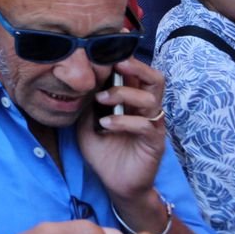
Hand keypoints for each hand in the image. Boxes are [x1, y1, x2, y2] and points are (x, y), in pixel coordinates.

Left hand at [77, 57, 166, 209]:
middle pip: (155, 79)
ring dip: (123, 94)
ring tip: (101, 100)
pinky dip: (123, 121)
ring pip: (150, 99)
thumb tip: (79, 81)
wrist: (115, 183)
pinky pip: (145, 125)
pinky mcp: (155, 143)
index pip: (137, 73)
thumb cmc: (103, 150)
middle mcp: (146, 110)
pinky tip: (106, 125)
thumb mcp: (88, 122)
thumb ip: (87, 103)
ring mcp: (153, 125)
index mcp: (133, 101)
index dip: (126, 59)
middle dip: (136, 67)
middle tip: (115, 65)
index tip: (107, 51)